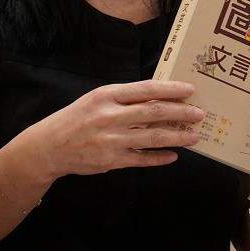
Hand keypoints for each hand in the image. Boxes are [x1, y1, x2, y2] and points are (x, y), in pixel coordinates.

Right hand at [31, 80, 203, 178]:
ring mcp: (111, 140)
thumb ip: (124, 98)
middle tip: (199, 114)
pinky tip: (173, 155)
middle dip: (180, 113)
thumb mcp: (96, 99)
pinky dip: (159, 157)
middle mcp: (109, 116)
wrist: (50, 146)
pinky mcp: (111, 161)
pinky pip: (141, 158)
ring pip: (151, 137)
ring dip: (176, 136)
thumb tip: (159, 97)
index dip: (170, 89)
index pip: (145, 89)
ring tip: (194, 136)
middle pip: (152, 112)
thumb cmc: (77, 118)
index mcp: (106, 96)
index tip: (189, 90)